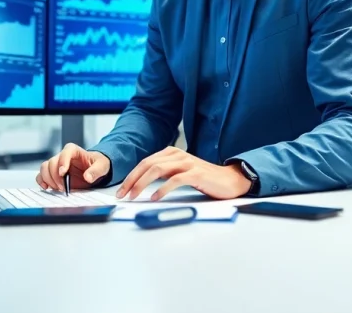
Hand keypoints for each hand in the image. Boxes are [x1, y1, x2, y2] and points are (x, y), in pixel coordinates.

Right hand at [36, 143, 110, 191]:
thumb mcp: (102, 166)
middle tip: (63, 187)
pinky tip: (46, 187)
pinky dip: (41, 181)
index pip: (66, 152)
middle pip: (52, 162)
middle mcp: (63, 156)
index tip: (63, 173)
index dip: (62, 161)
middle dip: (56, 176)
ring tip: (58, 188)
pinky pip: (41, 175)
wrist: (94, 170)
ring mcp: (56, 164)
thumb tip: (87, 177)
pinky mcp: (53, 173)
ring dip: (49, 179)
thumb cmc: (97, 164)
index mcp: (74, 150)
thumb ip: (96, 171)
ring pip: (44, 168)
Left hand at [116, 147, 251, 200]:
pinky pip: (175, 180)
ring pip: (157, 170)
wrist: (230, 180)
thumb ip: (165, 173)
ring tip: (134, 196)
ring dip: (142, 184)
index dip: (131, 176)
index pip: (145, 162)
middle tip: (122, 195)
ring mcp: (187, 163)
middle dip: (132, 180)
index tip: (121, 190)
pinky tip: (155, 197)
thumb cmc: (204, 179)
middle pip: (148, 165)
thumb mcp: (181, 172)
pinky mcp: (196, 173)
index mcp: (172, 153)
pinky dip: (162, 189)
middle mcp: (178, 155)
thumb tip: (141, 186)